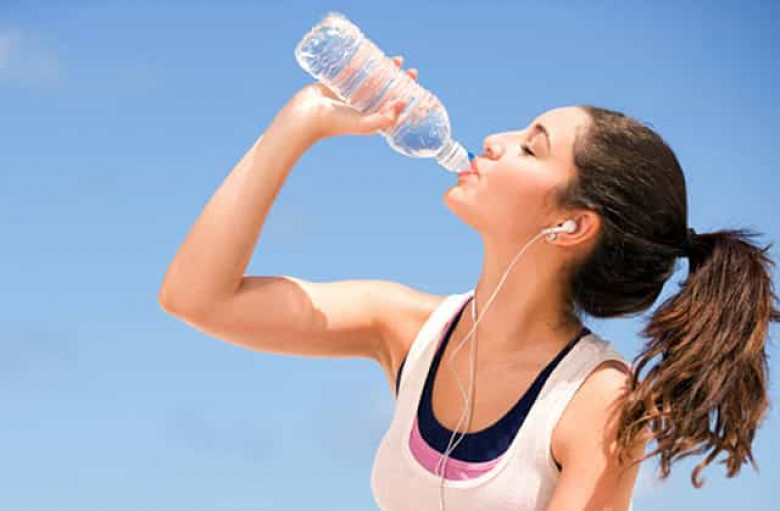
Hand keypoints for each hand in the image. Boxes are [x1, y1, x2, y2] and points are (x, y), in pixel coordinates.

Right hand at [285, 55, 418, 140]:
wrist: (305, 116)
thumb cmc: (334, 124)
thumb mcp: (363, 125)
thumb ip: (383, 119)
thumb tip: (403, 104)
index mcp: (370, 117)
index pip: (392, 105)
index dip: (405, 94)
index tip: (414, 82)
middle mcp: (362, 107)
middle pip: (385, 91)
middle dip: (398, 80)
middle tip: (408, 70)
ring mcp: (350, 95)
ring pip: (371, 80)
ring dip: (384, 70)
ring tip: (396, 60)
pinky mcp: (337, 84)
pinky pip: (353, 72)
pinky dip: (362, 64)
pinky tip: (371, 55)